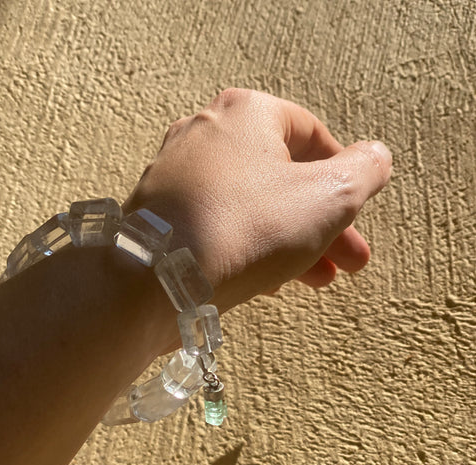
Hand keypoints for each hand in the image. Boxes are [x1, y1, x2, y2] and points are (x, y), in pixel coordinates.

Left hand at [122, 88, 391, 312]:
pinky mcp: (159, 217)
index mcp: (246, 114)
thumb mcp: (328, 198)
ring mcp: (176, 176)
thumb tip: (374, 159)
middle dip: (323, 224)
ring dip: (291, 242)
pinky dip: (249, 248)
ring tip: (316, 281)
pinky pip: (218, 227)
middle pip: (282, 178)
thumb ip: (363, 173)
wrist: (158, 279)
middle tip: (349, 263)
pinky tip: (268, 283)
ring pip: (251, 207)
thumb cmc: (246, 228)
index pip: (312, 135)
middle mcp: (205, 134)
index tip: (358, 216)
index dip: (344, 177)